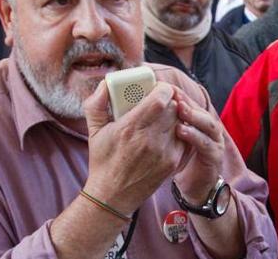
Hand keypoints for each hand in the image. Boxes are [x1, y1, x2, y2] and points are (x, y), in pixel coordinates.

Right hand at [83, 80, 186, 214]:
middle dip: (169, 100)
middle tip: (160, 100)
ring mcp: (163, 152)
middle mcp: (149, 139)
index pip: (160, 99)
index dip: (163, 89)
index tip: (157, 88)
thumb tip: (106, 83)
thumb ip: (97, 103)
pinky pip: (184, 137)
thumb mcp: (93, 130)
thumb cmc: (102, 160)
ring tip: (163, 116)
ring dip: (174, 115)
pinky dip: (178, 131)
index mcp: (130, 128)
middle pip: (173, 108)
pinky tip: (167, 132)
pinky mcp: (172, 163)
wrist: (112, 195)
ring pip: (180, 121)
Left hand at [172, 87, 224, 204]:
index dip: (179, 94)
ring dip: (194, 116)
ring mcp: (214, 143)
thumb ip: (165, 123)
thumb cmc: (179, 161)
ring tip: (180, 109)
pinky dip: (195, 137)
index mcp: (198, 123)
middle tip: (174, 95)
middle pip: (200, 110)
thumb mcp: (172, 139)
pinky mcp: (214, 157)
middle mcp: (209, 129)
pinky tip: (182, 131)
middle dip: (187, 101)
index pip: (190, 103)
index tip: (165, 86)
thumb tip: (142, 107)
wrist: (195, 187)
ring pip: (208, 125)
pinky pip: (207, 145)